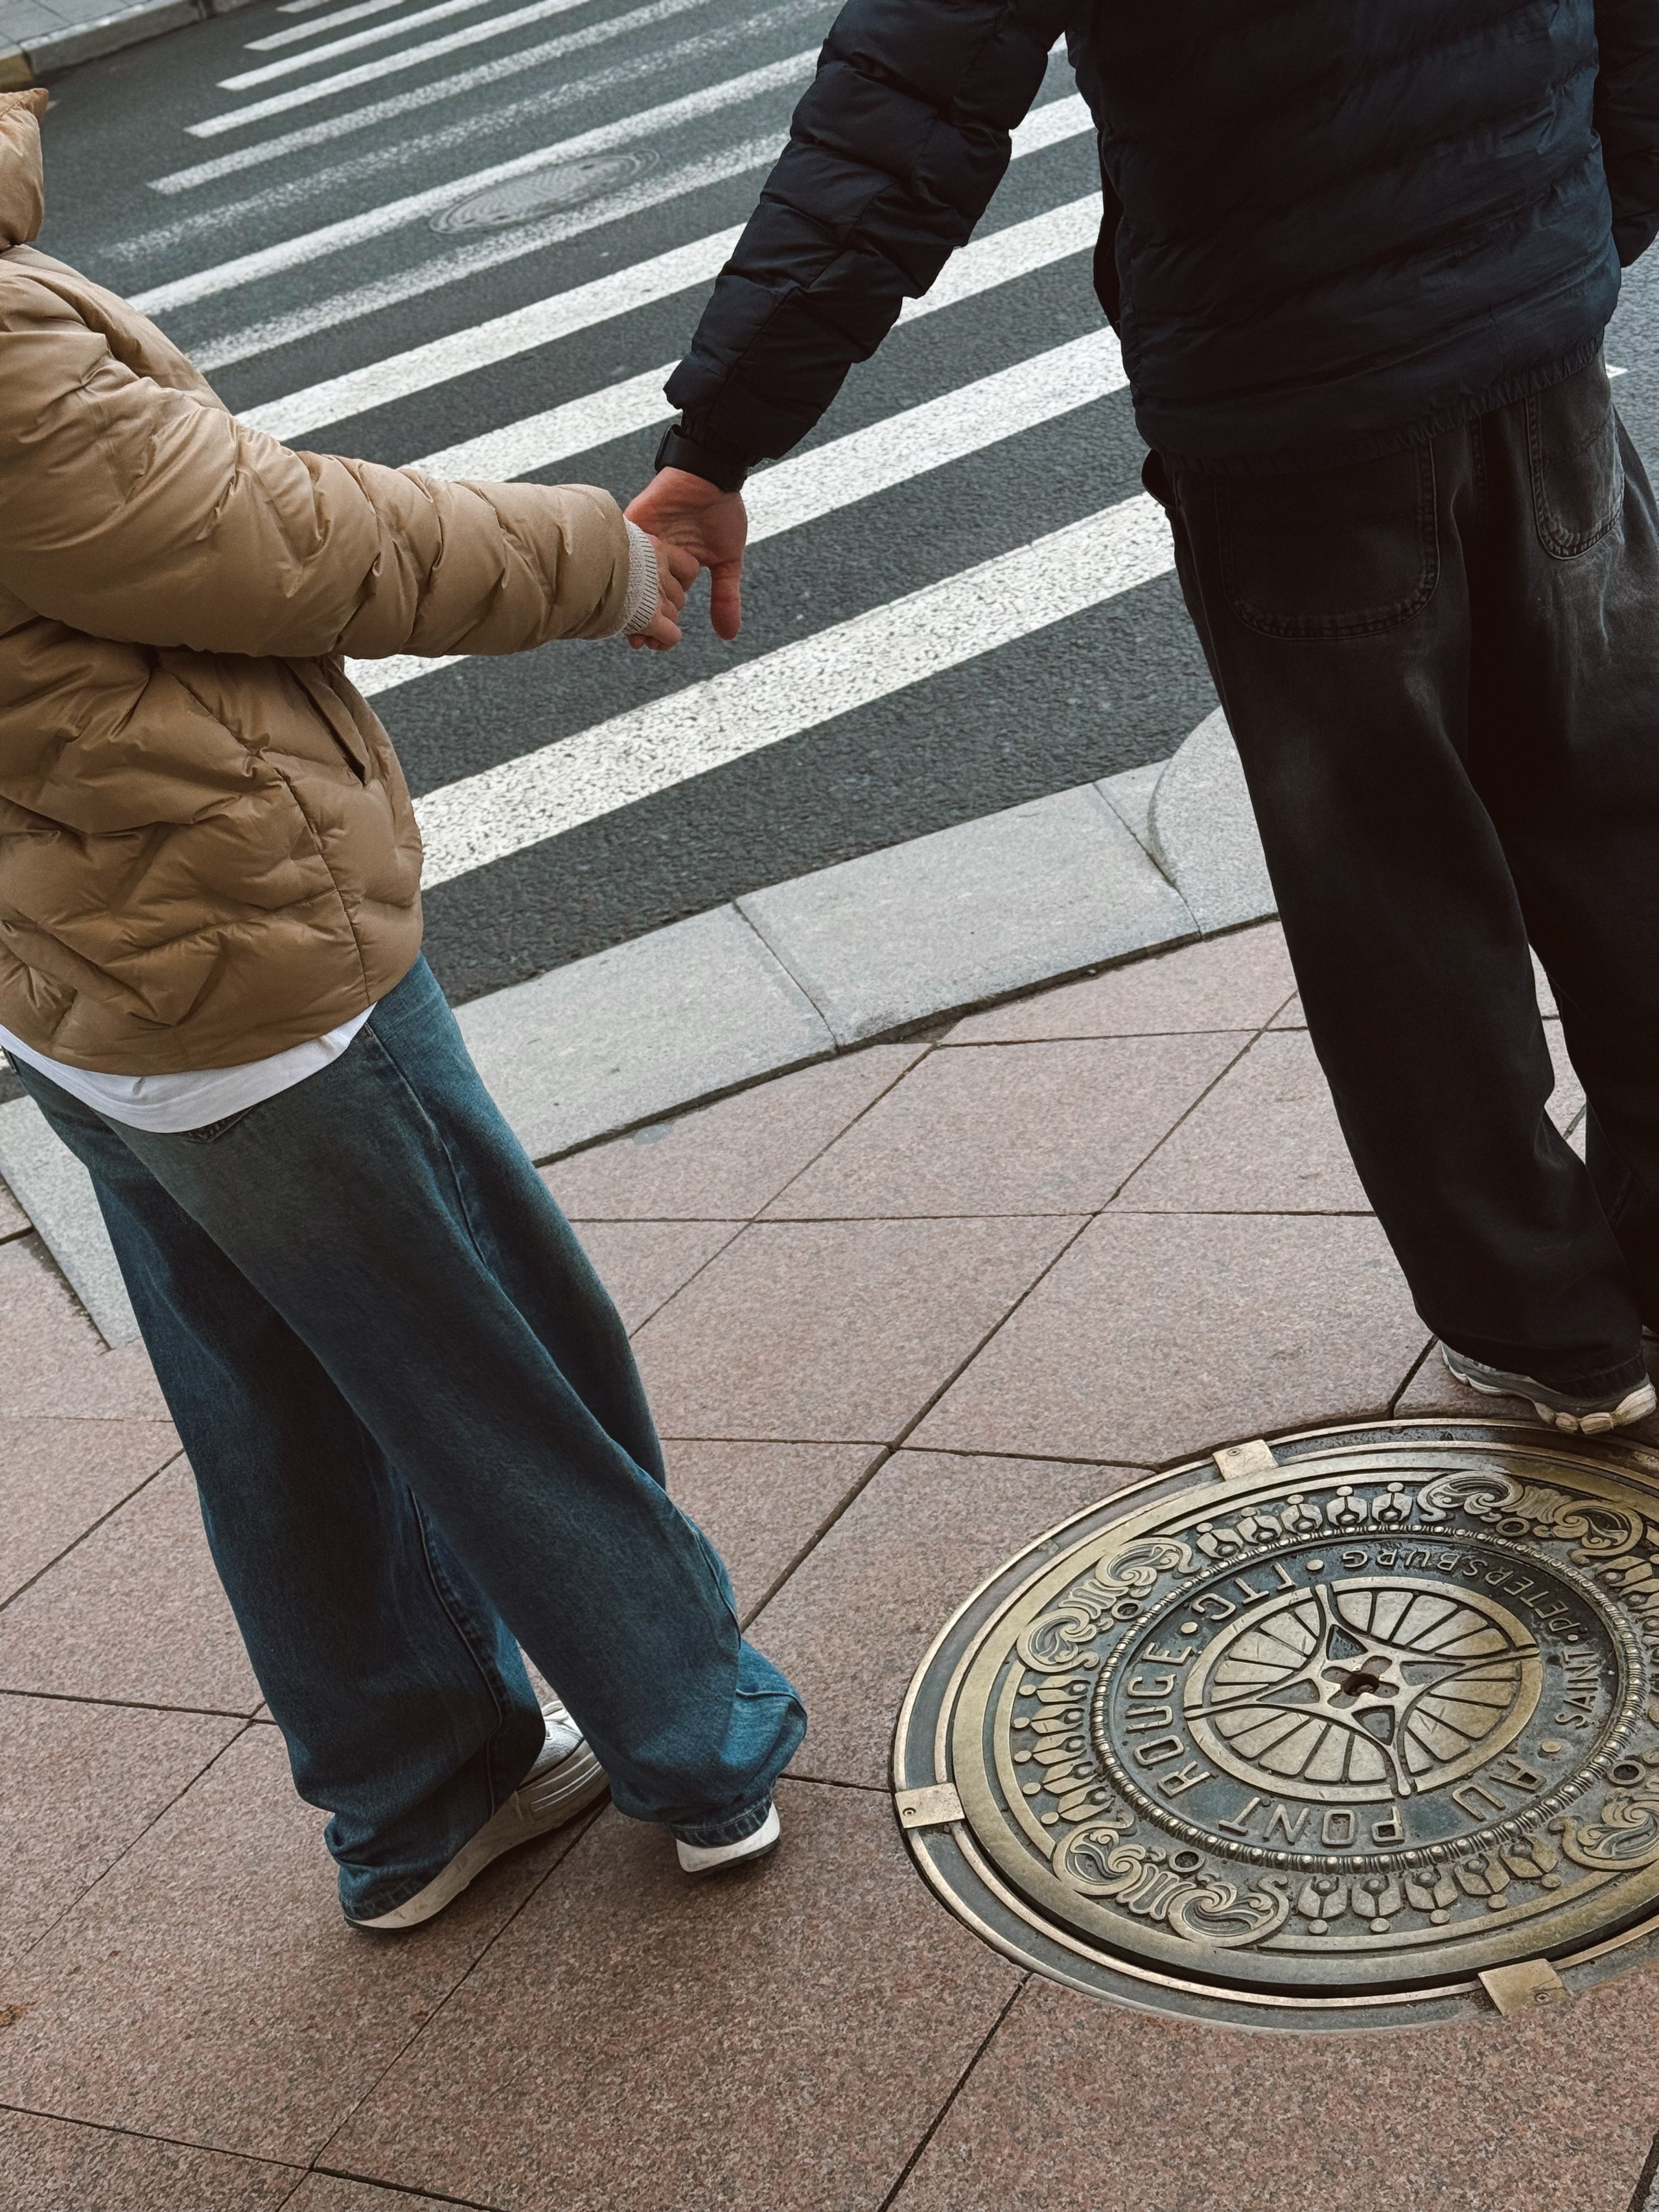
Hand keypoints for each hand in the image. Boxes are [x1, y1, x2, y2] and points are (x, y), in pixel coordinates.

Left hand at [625, 467, 746, 639]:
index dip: (657, 626)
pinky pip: (621, 547)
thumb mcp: (728, 561)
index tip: (655, 646)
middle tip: (638, 643)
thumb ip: (725, 597)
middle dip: (637, 620)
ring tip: (628, 624)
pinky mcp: (634, 522)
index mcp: (674, 569)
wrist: (713, 472)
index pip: (661, 603)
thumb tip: (729, 636)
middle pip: (639, 595)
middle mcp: (655, 558)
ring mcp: (643, 541)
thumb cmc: (722, 511)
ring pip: (628, 577)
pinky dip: (620, 568)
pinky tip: (618, 592)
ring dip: (626, 600)